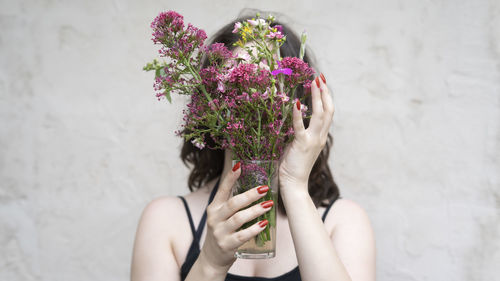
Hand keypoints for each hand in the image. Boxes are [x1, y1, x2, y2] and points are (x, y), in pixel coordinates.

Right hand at [199, 162, 272, 270]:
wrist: (212, 258)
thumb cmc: (223, 231)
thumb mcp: (222, 215)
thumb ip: (232, 202)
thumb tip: (254, 186)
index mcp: (214, 207)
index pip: (222, 189)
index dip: (230, 177)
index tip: (239, 165)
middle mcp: (214, 218)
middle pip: (233, 203)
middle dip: (250, 195)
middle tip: (265, 189)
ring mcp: (220, 232)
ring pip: (239, 218)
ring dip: (255, 211)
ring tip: (268, 205)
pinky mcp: (227, 245)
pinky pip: (242, 236)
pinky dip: (254, 229)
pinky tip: (264, 223)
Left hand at [279, 74, 334, 191]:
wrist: (294, 184)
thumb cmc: (292, 166)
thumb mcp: (298, 145)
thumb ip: (300, 133)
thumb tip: (294, 119)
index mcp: (320, 136)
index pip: (328, 113)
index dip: (326, 97)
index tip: (322, 83)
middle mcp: (320, 137)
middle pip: (328, 110)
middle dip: (324, 92)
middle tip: (319, 77)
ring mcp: (312, 141)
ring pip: (320, 115)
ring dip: (317, 97)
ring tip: (313, 83)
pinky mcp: (301, 145)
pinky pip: (300, 127)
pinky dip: (298, 114)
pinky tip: (296, 103)